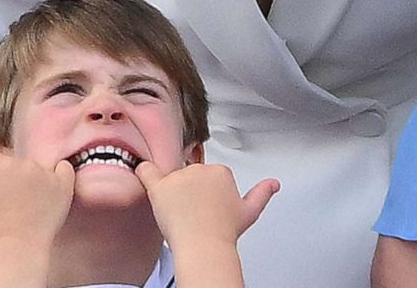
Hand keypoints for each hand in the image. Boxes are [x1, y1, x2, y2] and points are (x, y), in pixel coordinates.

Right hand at [0, 152, 74, 243]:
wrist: (20, 244)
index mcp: (2, 166)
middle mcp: (26, 165)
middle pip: (15, 162)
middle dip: (10, 176)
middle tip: (9, 199)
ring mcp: (46, 173)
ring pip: (37, 165)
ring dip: (32, 177)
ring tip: (27, 200)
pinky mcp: (63, 183)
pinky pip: (64, 167)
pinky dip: (59, 175)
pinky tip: (49, 191)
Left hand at [136, 161, 278, 247]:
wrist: (205, 246)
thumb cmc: (225, 231)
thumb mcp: (250, 211)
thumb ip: (262, 193)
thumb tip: (274, 184)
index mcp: (221, 171)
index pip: (209, 174)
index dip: (208, 190)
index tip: (208, 205)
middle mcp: (200, 170)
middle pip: (190, 174)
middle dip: (191, 189)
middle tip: (193, 211)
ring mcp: (179, 177)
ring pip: (171, 177)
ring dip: (172, 190)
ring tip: (178, 212)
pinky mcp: (160, 187)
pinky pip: (146, 171)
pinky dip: (143, 171)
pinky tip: (143, 172)